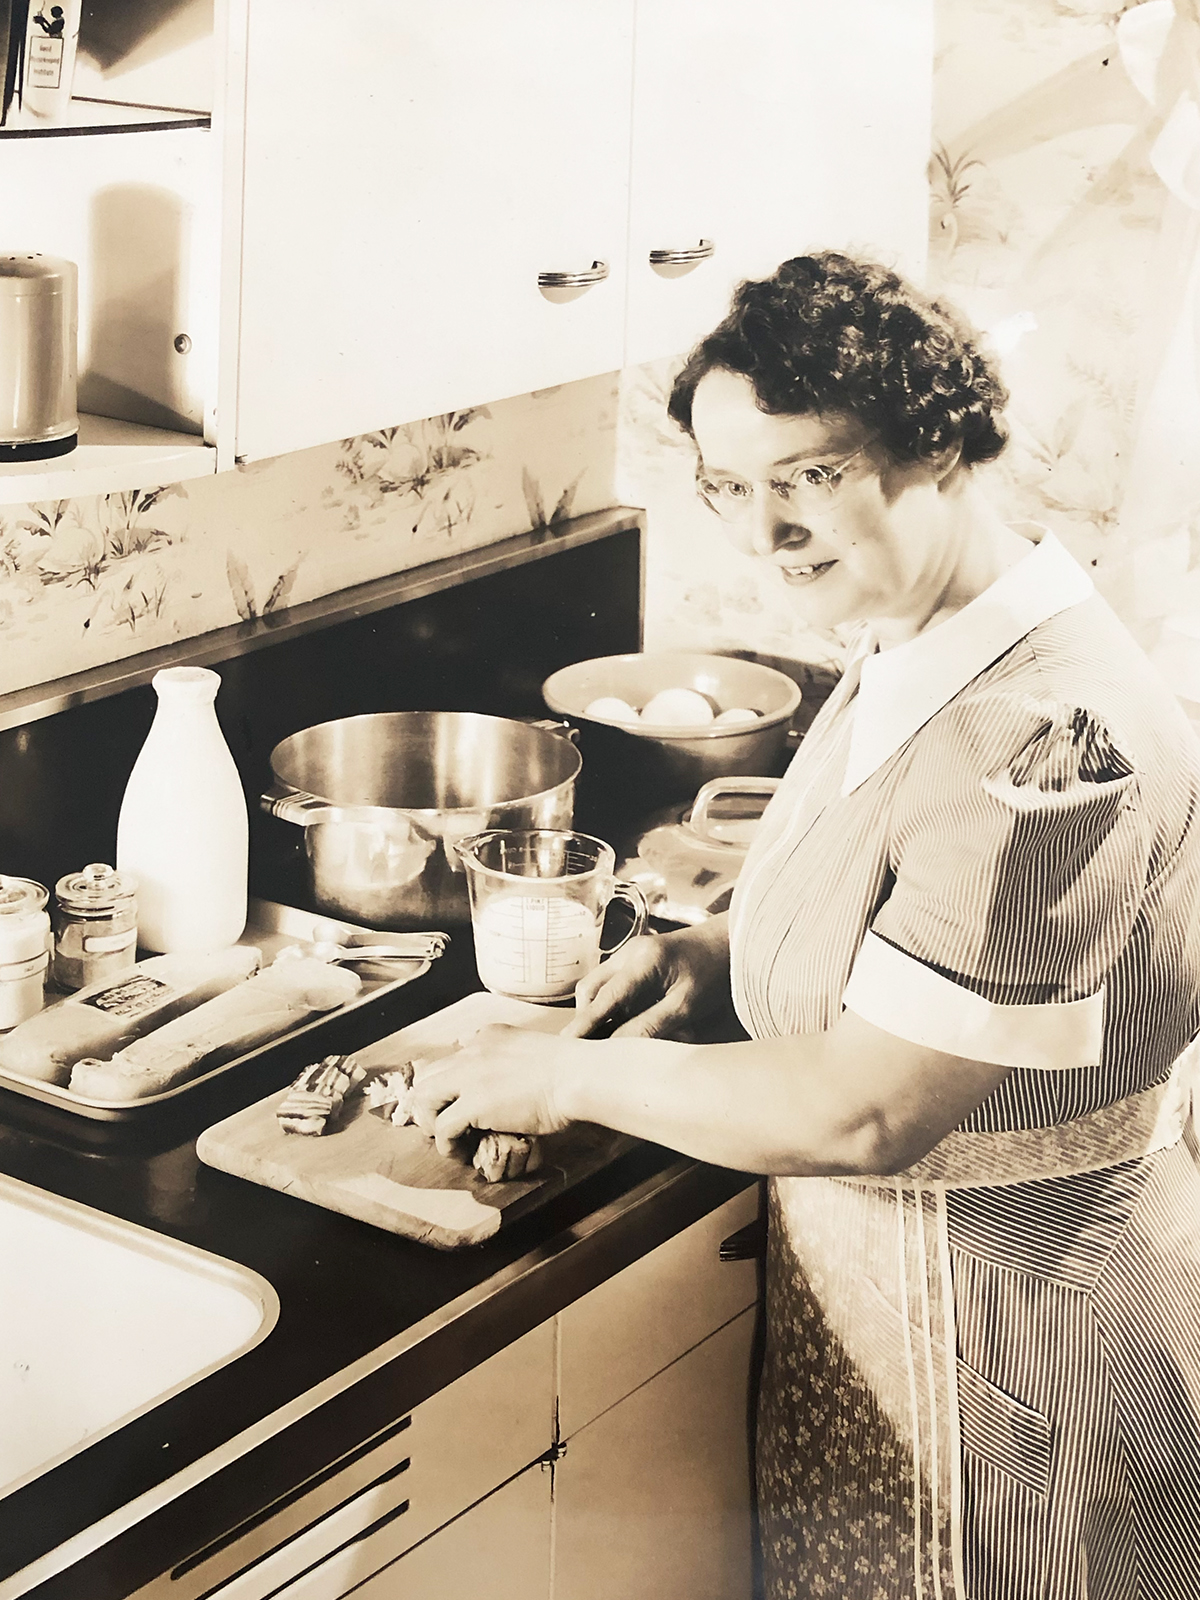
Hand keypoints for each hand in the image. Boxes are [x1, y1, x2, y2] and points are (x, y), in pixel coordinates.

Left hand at [411, 1024, 589, 1158]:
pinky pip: (443, 1128)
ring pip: (425, 1098)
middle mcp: (471, 1051)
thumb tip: (501, 1076)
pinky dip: (447, 1145)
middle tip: (445, 1123)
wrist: (577, 1076)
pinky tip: (461, 1152)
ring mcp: (469, 1076)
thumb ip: (510, 1056)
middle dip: (431, 1102)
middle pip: (428, 1076)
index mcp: (488, 1036)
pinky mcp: (473, 1104)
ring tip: (450, 1138)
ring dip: (432, 1122)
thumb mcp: (532, 1049)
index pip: (451, 1055)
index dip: (448, 1082)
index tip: (456, 1100)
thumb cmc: (569, 1068)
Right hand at [564, 915, 731, 1039]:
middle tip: (589, 1051)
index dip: (583, 1024)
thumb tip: (617, 1050)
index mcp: (641, 961)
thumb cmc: (714, 973)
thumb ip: (650, 1026)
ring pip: (599, 987)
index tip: (566, 1047)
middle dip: (587, 1020)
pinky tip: (627, 1024)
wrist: (731, 942)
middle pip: (592, 990)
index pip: (603, 998)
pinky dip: (613, 1006)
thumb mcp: (686, 1005)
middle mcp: (628, 953)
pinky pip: (613, 985)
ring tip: (610, 1041)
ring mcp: (630, 954)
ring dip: (601, 1014)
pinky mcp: (636, 960)